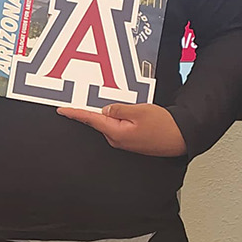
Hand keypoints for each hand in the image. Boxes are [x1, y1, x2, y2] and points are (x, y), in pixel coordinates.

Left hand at [57, 102, 186, 156]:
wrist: (180, 138)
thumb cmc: (164, 126)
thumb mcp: (140, 111)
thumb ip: (119, 109)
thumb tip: (105, 109)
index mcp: (116, 132)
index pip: (90, 120)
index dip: (74, 114)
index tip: (62, 110)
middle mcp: (116, 139)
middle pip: (100, 120)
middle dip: (103, 109)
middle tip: (113, 99)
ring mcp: (123, 141)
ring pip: (111, 122)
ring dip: (115, 113)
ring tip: (134, 108)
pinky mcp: (129, 140)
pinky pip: (119, 126)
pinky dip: (121, 118)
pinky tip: (133, 113)